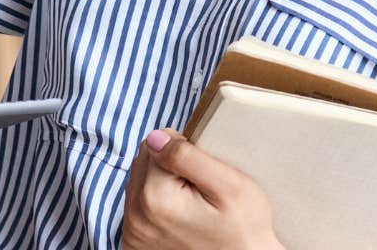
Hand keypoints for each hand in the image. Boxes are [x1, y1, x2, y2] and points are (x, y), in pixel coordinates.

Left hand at [122, 129, 283, 249]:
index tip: (202, 176)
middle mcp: (135, 217)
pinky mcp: (133, 243)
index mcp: (155, 197)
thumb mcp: (230, 185)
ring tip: (190, 206)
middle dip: (168, 169)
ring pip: (138, 182)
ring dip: (160, 186)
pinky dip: (154, 206)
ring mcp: (132, 234)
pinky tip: (177, 218)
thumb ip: (188, 156)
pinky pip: (136, 206)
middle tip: (198, 192)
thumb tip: (156, 137)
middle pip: (142, 162)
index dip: (182, 153)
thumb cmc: (244, 228)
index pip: (154, 144)